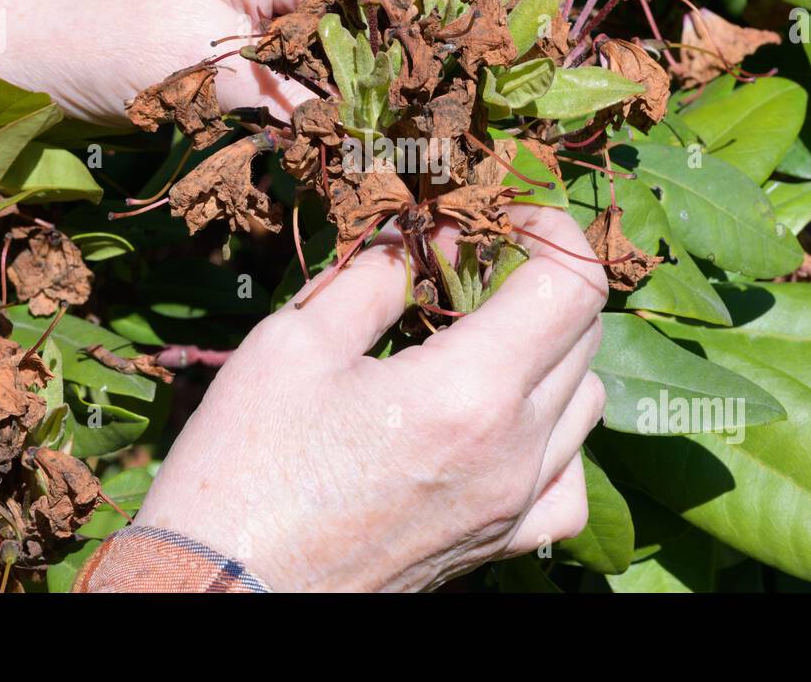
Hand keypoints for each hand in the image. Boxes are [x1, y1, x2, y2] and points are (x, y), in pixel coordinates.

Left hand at [0, 0, 400, 123]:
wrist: (12, 37)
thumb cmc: (93, 33)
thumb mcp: (199, 70)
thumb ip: (290, 99)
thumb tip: (371, 142)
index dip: (412, 63)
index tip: (423, 133)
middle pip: (376, 17)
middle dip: (386, 86)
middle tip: (399, 159)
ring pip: (348, 42)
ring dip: (353, 97)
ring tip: (370, 159)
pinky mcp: (251, 13)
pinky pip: (310, 52)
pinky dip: (318, 97)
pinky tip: (326, 140)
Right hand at [134, 206, 608, 591]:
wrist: (222, 593)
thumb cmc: (244, 467)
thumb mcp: (295, 343)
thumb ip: (375, 277)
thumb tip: (422, 237)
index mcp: (469, 391)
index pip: (573, 287)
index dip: (553, 231)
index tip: (508, 216)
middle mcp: (514, 452)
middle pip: (585, 335)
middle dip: (542, 280)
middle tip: (477, 264)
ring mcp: (514, 507)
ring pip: (588, 403)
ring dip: (552, 351)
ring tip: (486, 337)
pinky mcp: (500, 546)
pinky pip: (569, 482)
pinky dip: (556, 437)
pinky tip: (505, 425)